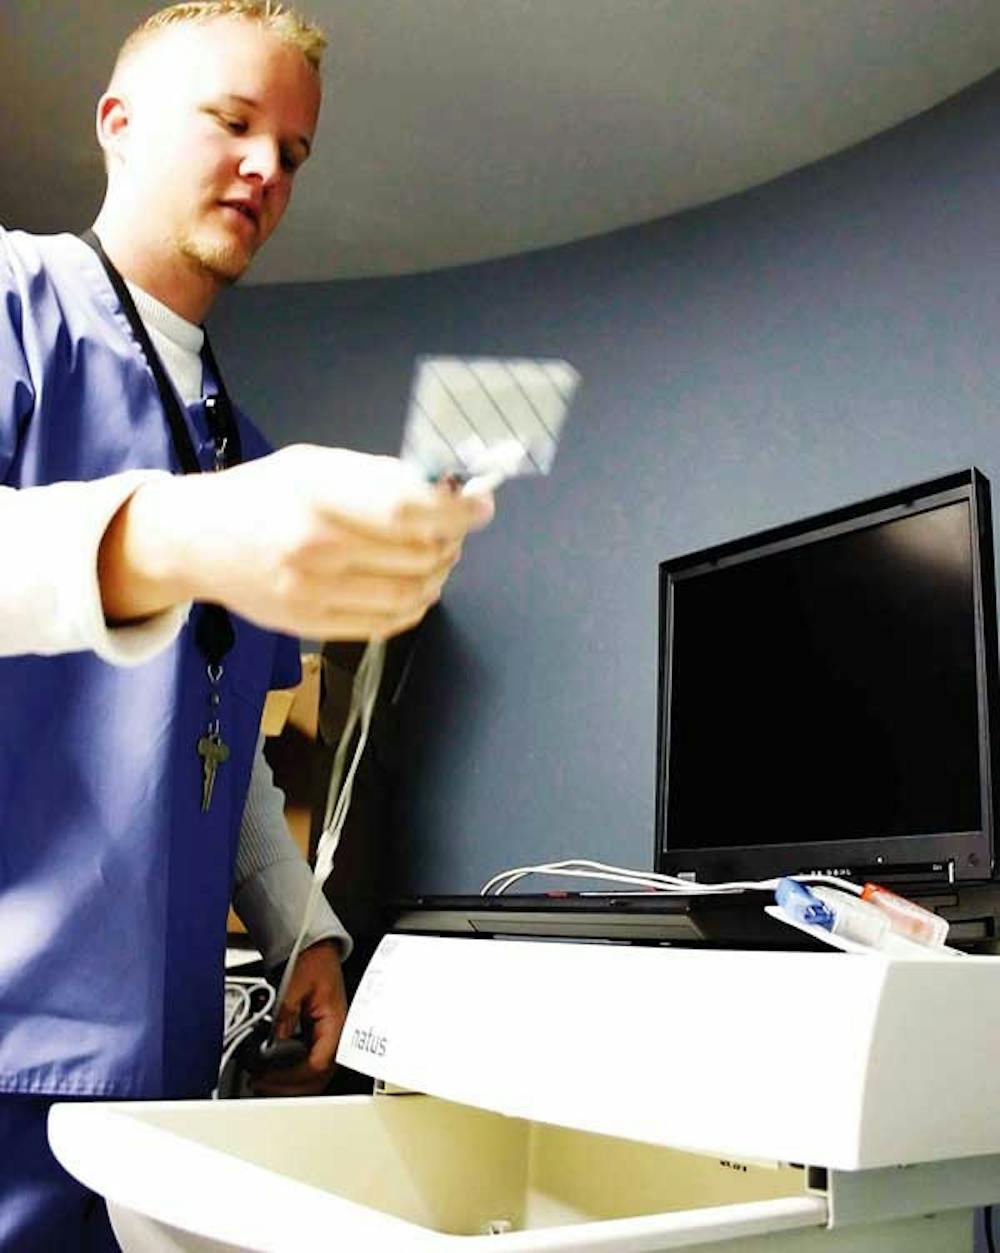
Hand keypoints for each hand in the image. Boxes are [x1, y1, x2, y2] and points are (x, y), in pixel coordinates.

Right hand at [99, 446, 494, 637]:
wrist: (197, 542)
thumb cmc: (263, 495)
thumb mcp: (316, 464)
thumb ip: (379, 477)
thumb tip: (448, 490)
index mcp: (317, 493)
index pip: (408, 507)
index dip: (457, 509)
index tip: (479, 504)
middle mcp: (314, 545)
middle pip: (417, 552)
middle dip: (452, 539)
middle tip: (456, 527)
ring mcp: (312, 592)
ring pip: (410, 593)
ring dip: (439, 574)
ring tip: (437, 555)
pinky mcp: (311, 626)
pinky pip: (387, 623)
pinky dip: (415, 605)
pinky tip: (415, 585)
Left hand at [252, 940, 346, 1096]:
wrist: (318, 951)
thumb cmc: (314, 963)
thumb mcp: (295, 984)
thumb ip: (286, 1013)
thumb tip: (274, 1041)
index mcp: (336, 1025)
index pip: (319, 1064)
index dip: (292, 1075)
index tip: (268, 1075)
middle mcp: (336, 1036)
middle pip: (318, 1078)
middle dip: (289, 1087)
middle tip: (262, 1085)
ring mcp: (328, 1039)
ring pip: (313, 1075)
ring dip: (289, 1083)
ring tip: (263, 1082)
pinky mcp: (319, 1038)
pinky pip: (309, 1064)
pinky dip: (291, 1072)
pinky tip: (273, 1072)